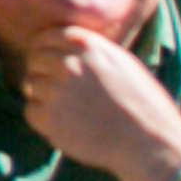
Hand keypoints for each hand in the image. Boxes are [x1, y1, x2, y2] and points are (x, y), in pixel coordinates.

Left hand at [21, 26, 180, 180]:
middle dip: (41, 72)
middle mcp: (69, 63)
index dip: (43, 51)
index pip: (44, 38)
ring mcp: (57, 90)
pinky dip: (42, 119)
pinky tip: (65, 124)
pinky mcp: (50, 118)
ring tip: (69, 110)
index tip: (47, 63)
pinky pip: (31, 112)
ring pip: (31, 85)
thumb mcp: (121, 62)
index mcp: (87, 45)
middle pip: (34, 60)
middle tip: (58, 90)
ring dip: (44, 96)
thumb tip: (64, 47)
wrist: (150, 142)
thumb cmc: (142, 103)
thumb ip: (91, 50)